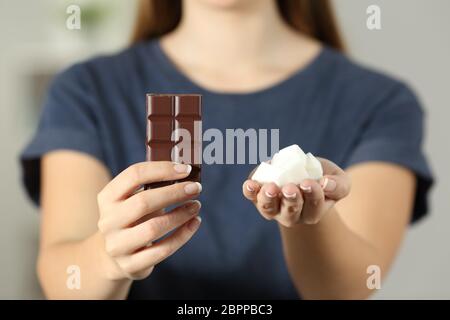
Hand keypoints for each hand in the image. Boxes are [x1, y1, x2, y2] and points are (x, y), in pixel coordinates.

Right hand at [96, 161, 201, 279]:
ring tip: (195, 206)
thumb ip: (155, 186)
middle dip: (174, 193)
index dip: (162, 169)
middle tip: (196, 188)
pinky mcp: (131, 265)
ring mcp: (117, 245)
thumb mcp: (134, 200)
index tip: (186, 169)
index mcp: (108, 197)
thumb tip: (187, 175)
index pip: (134, 175)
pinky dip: (183, 235)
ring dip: (180, 215)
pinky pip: (162, 250)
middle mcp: (108, 221)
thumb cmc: (134, 219)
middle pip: (143, 202)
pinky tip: (194, 223)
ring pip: (153, 228)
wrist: (115, 256)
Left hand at [242, 158, 350, 226]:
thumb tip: (326, 184)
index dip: (312, 195)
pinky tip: (249, 184)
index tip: (309, 182)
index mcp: (313, 213)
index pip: (314, 207)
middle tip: (290, 188)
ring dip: (268, 199)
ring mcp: (273, 207)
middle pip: (290, 212)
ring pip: (268, 209)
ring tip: (270, 187)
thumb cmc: (323, 180)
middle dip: (290, 200)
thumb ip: (339, 186)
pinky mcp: (258, 196)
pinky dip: (250, 191)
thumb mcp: (339, 181)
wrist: (302, 174)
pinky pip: (252, 196)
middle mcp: (291, 215)